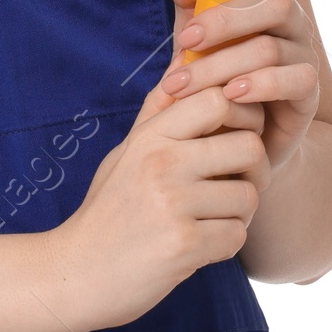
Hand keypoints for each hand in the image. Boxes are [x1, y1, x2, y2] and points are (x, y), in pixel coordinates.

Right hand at [48, 83, 271, 329]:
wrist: (77, 274)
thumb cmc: (108, 210)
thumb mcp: (127, 151)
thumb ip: (159, 109)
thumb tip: (184, 57)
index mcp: (150, 135)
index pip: (219, 99)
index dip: (241, 115)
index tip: (232, 137)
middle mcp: (162, 162)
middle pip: (249, 145)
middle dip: (254, 169)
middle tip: (236, 184)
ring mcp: (173, 203)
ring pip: (249, 196)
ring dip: (239, 214)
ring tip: (213, 219)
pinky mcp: (184, 245)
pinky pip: (237, 235)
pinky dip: (226, 244)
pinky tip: (202, 246)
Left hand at [156, 0, 321, 177]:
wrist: (232, 135)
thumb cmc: (214, 71)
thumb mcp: (195, 30)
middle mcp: (295, 23)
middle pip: (277, 3)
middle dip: (226, 20)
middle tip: (187, 39)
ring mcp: (305, 56)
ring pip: (271, 47)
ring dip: (221, 64)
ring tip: (184, 84)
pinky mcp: (307, 93)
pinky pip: (292, 80)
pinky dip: (258, 85)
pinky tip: (229, 95)